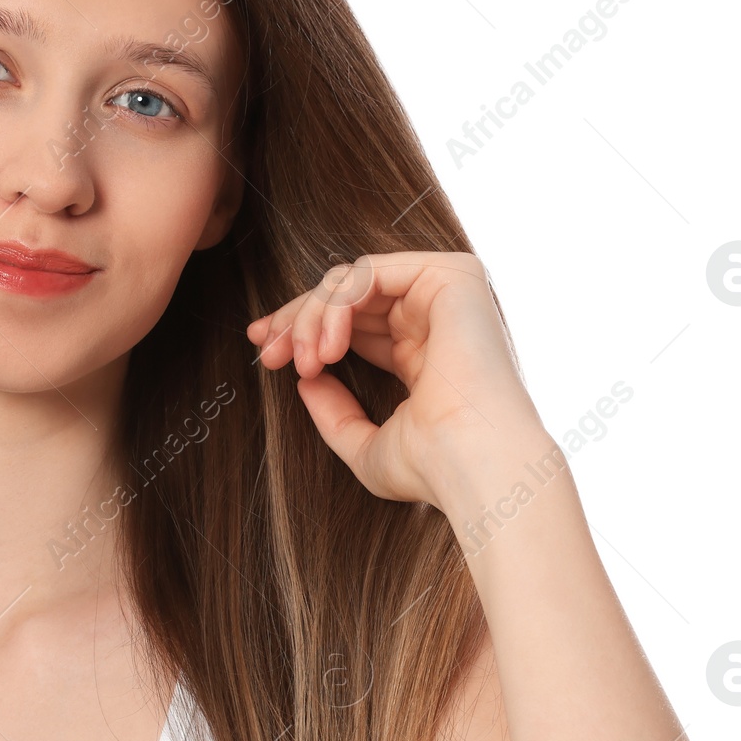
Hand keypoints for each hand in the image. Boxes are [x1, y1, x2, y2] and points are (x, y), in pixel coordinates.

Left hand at [246, 252, 548, 506]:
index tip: (265, 353)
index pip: (355, 322)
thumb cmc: (431, 469)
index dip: (305, 329)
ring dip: (312, 317)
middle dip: (297, 319)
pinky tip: (328, 347)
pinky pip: (369, 272)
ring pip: (352, 280)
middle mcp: (438, 318)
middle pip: (348, 295)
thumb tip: (306, 380)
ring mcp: (448, 293)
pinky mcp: (452, 276)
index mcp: (424, 352)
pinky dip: (336, 305)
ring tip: (303, 362)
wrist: (474, 466)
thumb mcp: (364, 445)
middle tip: (266, 351)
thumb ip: (334, 413)